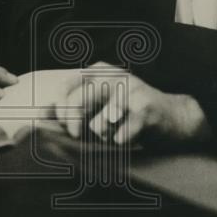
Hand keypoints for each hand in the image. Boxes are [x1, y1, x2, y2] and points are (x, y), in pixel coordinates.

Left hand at [53, 65, 209, 145]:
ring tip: (116, 132)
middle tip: (85, 136)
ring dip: (104, 138)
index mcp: (98, 71)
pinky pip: (118, 137)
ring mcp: (130, 90)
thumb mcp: (99, 104)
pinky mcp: (145, 109)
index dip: (60, 112)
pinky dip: (121, 144)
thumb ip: (70, 107)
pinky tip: (131, 137)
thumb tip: (40, 113)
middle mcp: (113, 76)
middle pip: (76, 106)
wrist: (176, 118)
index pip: (64, 89)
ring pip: (97, 126)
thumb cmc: (130, 114)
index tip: (67, 126)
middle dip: (76, 129)